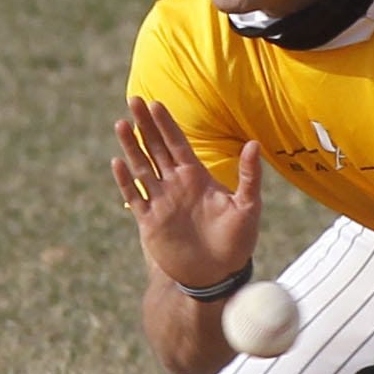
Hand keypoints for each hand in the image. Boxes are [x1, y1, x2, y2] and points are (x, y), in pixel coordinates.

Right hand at [111, 98, 262, 287]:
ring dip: (131, 147)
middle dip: (145, 125)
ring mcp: (161, 201)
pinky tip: (118, 163)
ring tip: (120, 124)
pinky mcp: (150, 222)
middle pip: (156, 148)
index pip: (178, 143)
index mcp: (197, 177)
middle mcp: (176, 184)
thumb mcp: (248, 206)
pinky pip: (135, 197)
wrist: (218, 274)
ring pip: (142, 167)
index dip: (166, 124)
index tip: (155, 103)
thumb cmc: (238, 240)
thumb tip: (254, 143)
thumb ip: (249, 175)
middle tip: (134, 99)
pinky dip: (125, 181)